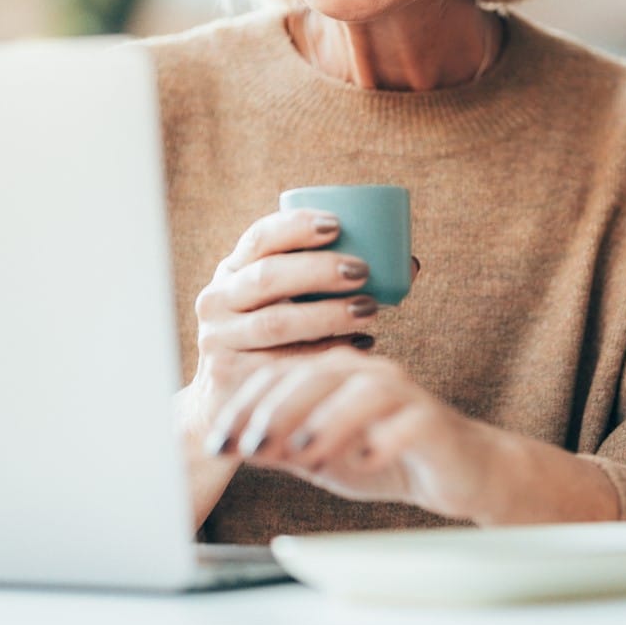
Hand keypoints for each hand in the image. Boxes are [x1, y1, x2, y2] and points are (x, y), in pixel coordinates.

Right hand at [186, 207, 382, 416]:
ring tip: (370, 309)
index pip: (259, 238)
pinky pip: (283, 363)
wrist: (226, 400)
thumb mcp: (283, 301)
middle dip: (318, 270)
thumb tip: (409, 265)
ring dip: (328, 313)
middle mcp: (216, 300)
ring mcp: (219, 340)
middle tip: (363, 270)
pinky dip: (325, 353)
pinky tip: (360, 346)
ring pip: (277, 322)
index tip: (338, 224)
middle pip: (268, 277)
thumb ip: (326, 280)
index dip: (296, 227)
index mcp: (231, 271)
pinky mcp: (230, 378)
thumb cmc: (276, 338)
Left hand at [199, 347, 493, 517]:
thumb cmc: (385, 456)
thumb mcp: (320, 455)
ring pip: (362, 392)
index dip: (243, 408)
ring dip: (328, 420)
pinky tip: (366, 459)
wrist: (458, 471)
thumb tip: (233, 445)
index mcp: (333, 374)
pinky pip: (408, 424)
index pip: (279, 375)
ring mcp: (403, 394)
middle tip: (251, 446)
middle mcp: (367, 373)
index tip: (216, 444)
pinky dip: (384, 439)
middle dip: (276, 412)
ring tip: (301, 452)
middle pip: (315, 376)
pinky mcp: (433, 421)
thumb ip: (281, 447)